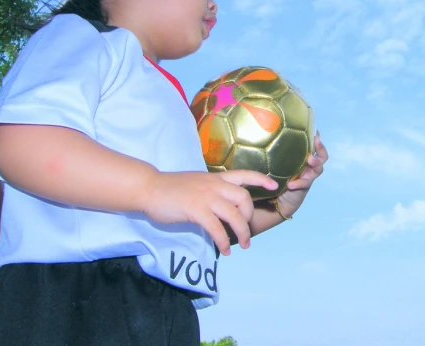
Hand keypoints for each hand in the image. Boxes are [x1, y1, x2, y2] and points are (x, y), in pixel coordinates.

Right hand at [142, 170, 277, 255]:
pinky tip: (224, 250)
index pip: (244, 174)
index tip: (275, 185)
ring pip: (234, 215)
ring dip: (242, 233)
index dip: (261, 179)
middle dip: (250, 216)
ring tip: (244, 245)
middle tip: (247, 231)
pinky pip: (217, 229)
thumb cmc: (171, 188)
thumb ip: (212, 191)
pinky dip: (223, 242)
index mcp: (216, 178)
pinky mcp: (196, 210)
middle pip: (244, 198)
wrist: (149, 188)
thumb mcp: (197, 183)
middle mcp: (214, 185)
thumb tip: (222, 205)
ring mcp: (206, 197)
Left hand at [275, 131, 328, 217]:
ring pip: (318, 169)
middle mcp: (308, 167)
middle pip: (322, 157)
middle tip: (316, 142)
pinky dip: (298, 183)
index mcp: (303, 159)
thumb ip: (275, 153)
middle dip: (320, 149)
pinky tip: (291, 185)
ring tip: (310, 160)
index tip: (316, 132)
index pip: (314, 148)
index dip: (317, 140)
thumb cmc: (276, 178)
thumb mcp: (276, 164)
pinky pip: (304, 184)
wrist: (277, 201)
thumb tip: (266, 135)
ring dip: (315, 163)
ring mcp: (308, 177)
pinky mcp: (303, 188)